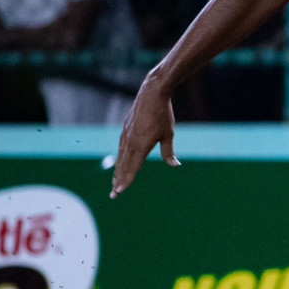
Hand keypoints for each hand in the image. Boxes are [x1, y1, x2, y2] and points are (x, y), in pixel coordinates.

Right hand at [110, 76, 179, 196]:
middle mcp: (129, 142)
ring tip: (115, 182)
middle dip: (118, 180)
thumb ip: (168, 151)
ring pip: (121, 157)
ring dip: (118, 171)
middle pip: (123, 165)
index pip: (132, 168)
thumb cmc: (162, 114)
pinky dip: (120, 158)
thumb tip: (175, 164)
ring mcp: (125, 135)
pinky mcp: (125, 129)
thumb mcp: (168, 134)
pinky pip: (121, 148)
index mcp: (140, 145)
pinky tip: (120, 162)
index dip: (126, 180)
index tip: (119, 191)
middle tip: (114, 194)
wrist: (151, 94)